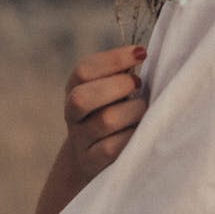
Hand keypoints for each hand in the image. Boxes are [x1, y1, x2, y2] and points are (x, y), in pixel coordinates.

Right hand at [64, 45, 148, 180]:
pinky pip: (112, 148)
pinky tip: (139, 131)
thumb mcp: (112, 88)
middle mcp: (72, 113)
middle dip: (118, 86)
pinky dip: (131, 136)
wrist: (93, 155)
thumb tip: (141, 52)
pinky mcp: (92, 161)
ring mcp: (80, 139)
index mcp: (75, 87)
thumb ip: (122, 71)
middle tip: (138, 84)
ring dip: (133, 111)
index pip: (84, 70)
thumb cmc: (114, 109)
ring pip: (105, 121)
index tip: (141, 53)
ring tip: (142, 110)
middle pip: (81, 97)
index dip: (114, 59)